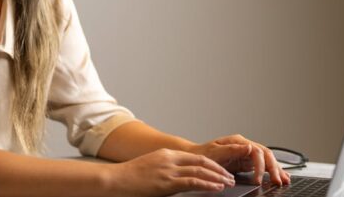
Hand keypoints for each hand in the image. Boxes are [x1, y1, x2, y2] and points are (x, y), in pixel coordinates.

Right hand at [105, 148, 236, 196]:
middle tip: (230, 177)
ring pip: (200, 170)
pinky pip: (192, 182)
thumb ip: (166, 170)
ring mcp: (168, 170)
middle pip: (202, 162)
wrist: (113, 180)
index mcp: (166, 154)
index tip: (221, 171)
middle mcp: (169, 159)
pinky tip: (216, 188)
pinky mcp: (166, 182)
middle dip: (218, 170)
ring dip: (217, 177)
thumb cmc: (129, 178)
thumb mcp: (150, 168)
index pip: (196, 157)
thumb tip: (179, 180)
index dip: (211, 164)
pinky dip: (207, 184)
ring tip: (228, 183)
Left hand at [186, 134, 290, 185]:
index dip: (260, 166)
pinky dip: (271, 171)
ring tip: (284, 180)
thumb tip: (249, 147)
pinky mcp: (246, 162)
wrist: (195, 159)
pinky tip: (279, 176)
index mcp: (238, 141)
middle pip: (265, 155)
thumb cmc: (202, 155)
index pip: (256, 151)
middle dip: (274, 168)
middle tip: (278, 181)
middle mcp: (244, 146)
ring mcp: (246, 154)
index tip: (258, 179)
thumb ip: (232, 150)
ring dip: (276, 169)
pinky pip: (262, 166)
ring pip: (267, 160)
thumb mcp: (215, 152)